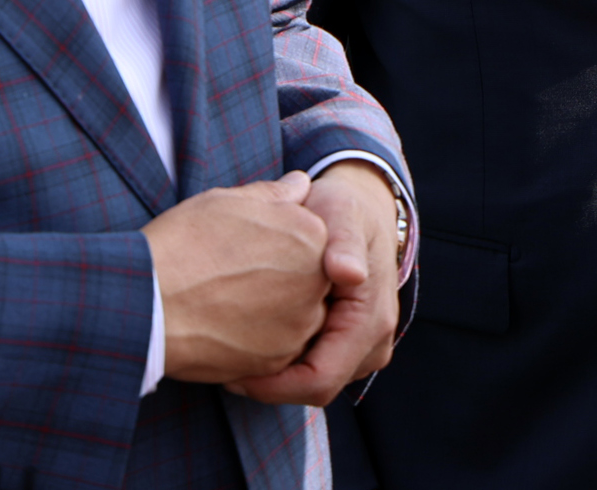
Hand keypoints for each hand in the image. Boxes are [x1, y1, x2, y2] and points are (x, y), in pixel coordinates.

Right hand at [144, 173, 331, 385]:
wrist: (147, 303)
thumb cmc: (183, 244)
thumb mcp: (227, 201)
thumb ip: (274, 193)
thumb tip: (300, 184)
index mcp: (309, 234)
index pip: (309, 237)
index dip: (277, 240)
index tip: (246, 246)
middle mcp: (315, 281)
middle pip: (309, 277)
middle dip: (283, 276)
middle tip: (236, 275)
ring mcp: (298, 324)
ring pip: (299, 315)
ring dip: (276, 310)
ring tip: (231, 301)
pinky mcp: (278, 359)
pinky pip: (280, 348)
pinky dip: (260, 339)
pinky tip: (228, 326)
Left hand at [233, 162, 404, 405]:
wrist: (360, 207)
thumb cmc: (344, 210)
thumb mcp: (341, 213)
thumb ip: (344, 241)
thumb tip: (350, 272)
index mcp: (371, 321)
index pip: (320, 379)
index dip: (274, 385)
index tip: (232, 372)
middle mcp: (373, 343)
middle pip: (313, 389)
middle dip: (269, 383)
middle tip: (223, 364)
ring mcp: (363, 349)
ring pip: (311, 383)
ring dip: (275, 373)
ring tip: (235, 349)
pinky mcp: (348, 346)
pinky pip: (313, 369)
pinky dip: (284, 361)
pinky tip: (253, 339)